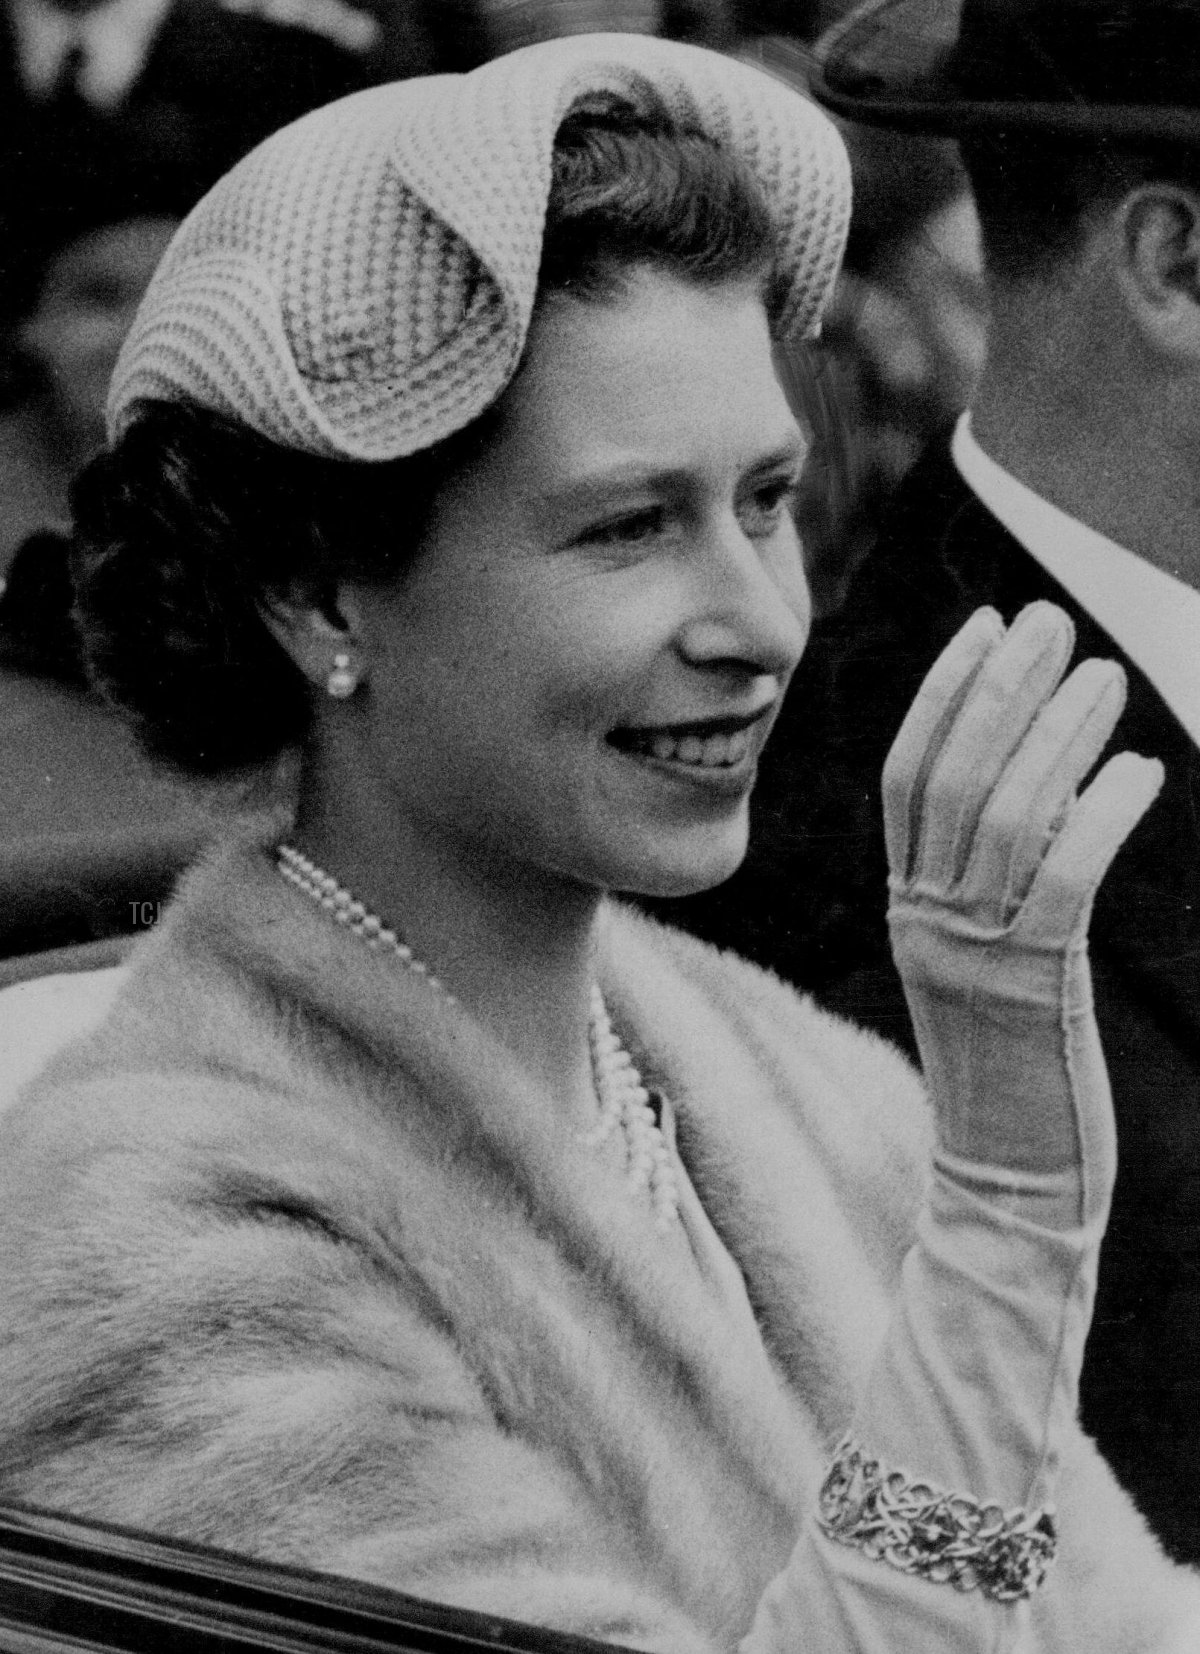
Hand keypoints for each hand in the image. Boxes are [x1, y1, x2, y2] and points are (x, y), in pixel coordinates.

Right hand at [883, 602, 1162, 1227]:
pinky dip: (1098, 815)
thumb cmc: (1009, 1066)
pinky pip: (1062, 881)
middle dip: (999, 688)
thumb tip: (1042, 781)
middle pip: (950, 779)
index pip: (907, 776)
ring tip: (1102, 675)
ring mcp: (969, 955)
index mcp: (906, 907)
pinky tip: (1137, 771)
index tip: (986, 627)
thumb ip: (992, 878)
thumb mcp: (981, 960)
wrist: (1005, 1180)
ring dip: (1056, 735)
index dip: (945, 693)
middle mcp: (924, 920)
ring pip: (1003, 817)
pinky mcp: (1027, 990)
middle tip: (1047, 622)